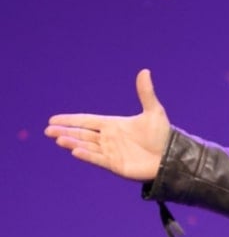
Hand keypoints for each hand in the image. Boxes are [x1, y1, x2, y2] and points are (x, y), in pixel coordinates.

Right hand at [45, 69, 170, 180]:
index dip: (71, 120)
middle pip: (82, 134)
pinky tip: (75, 151)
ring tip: (59, 139)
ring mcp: (111, 152)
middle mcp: (109, 138)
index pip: (87, 121)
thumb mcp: (153, 112)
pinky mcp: (115, 164)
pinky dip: (87, 155)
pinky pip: (98, 158)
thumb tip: (145, 71)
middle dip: (65, 131)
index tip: (53, 119)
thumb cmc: (162, 134)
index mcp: (113, 125)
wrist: (171, 157)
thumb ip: (146, 93)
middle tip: (48, 130)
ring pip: (87, 146)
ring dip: (73, 142)